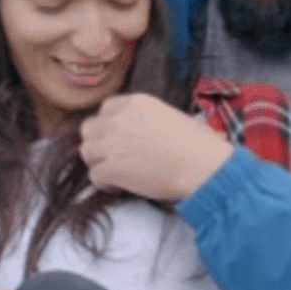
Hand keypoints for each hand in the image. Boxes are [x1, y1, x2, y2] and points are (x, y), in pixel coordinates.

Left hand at [79, 93, 232, 201]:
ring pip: (86, 152)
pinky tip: (121, 187)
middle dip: (98, 143)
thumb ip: (149, 119)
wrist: (204, 167)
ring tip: (117, 173)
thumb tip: (143, 131)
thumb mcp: (173, 117)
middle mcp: (120, 119)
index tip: (119, 139)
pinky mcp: (113, 168)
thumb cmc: (200, 146)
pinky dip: (105, 184)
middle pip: (89, 129)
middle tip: (113, 157)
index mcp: (136, 103)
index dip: (110, 126)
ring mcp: (113, 143)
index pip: (106, 109)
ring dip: (99, 163)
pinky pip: (94, 176)